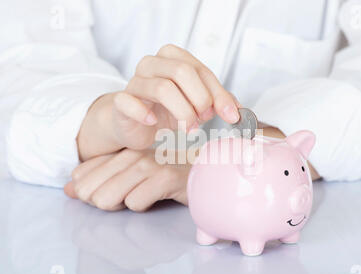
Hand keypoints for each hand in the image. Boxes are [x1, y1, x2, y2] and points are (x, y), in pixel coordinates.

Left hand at [64, 148, 190, 211]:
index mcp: (121, 152)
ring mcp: (148, 165)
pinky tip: (157, 198)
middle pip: (91, 192)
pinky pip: (135, 203)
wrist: (205, 173)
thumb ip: (98, 180)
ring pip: (108, 198)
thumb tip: (68, 188)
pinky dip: (144, 206)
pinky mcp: (164, 177)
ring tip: (143, 197)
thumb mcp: (129, 176)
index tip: (109, 195)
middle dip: (104, 202)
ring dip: (122, 206)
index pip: (81, 176)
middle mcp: (132, 155)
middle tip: (128, 198)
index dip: (89, 193)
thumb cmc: (166, 178)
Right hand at [78, 44, 240, 160]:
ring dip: (182, 112)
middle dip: (200, 99)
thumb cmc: (165, 111)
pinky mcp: (121, 101)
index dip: (218, 93)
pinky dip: (144, 114)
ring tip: (189, 128)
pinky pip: (129, 102)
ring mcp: (135, 81)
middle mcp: (152, 64)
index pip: (200, 69)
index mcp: (172, 58)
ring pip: (162, 87)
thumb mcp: (194, 104)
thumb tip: (239, 112)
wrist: (134, 124)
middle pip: (182, 72)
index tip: (231, 115)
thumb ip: (216, 102)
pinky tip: (154, 123)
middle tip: (205, 119)